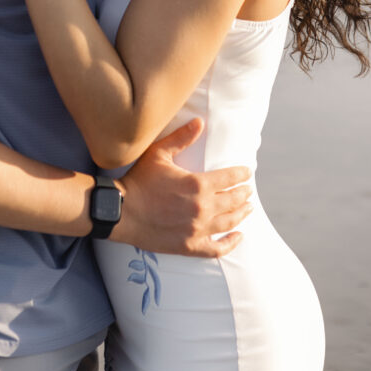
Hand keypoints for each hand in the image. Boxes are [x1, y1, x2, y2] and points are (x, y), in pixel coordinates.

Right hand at [111, 118, 251, 256]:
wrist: (121, 211)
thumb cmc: (139, 180)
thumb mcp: (159, 153)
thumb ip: (181, 138)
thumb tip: (200, 122)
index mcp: (196, 184)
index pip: (228, 178)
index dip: (241, 174)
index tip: (247, 172)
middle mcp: (201, 208)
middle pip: (232, 200)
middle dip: (243, 193)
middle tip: (248, 190)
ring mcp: (197, 229)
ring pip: (229, 222)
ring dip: (241, 214)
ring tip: (248, 208)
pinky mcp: (189, 246)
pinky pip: (217, 248)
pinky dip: (231, 243)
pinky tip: (238, 236)